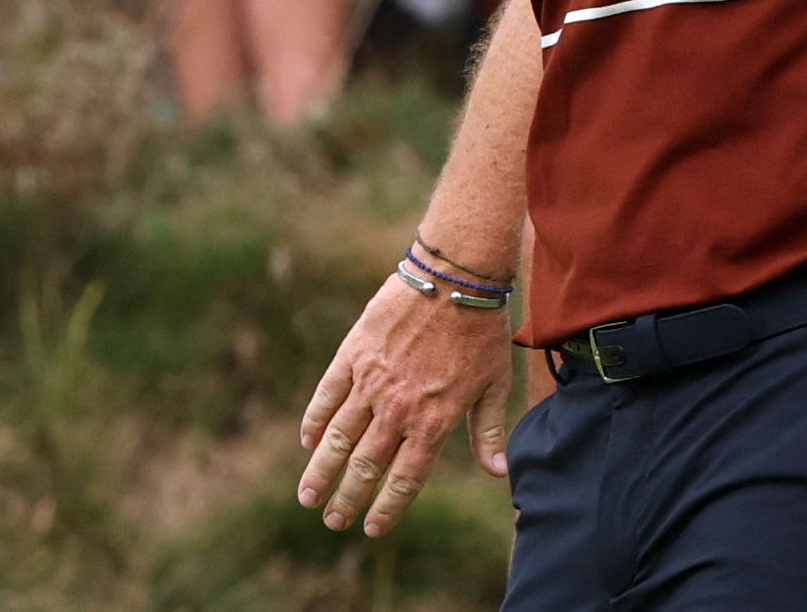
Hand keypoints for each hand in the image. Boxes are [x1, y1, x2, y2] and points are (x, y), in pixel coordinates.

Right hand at [295, 273, 514, 536]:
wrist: (454, 277)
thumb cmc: (481, 331)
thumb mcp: (495, 384)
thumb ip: (487, 431)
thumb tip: (499, 472)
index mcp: (433, 421)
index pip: (405, 479)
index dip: (386, 508)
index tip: (370, 529)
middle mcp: (398, 408)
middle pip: (366, 465)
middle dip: (347, 498)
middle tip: (332, 521)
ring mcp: (372, 381)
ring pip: (339, 438)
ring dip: (321, 470)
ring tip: (307, 497)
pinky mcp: (354, 353)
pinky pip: (328, 395)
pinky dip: (316, 420)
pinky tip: (308, 442)